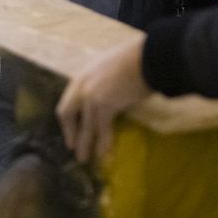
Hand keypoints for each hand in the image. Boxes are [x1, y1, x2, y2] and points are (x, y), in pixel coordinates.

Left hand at [56, 35, 150, 164]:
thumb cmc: (138, 60)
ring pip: (85, 126)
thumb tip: (109, 98)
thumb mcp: (112, 67)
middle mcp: (82, 85)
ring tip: (85, 159)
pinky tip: (105, 155)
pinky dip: (104, 144)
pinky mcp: (104, 106)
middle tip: (73, 148)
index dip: (68, 118)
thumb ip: (104, 82)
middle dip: (70, 133)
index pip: (68, 100)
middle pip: (67, 113)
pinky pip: (102, 130)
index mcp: (83, 74)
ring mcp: (91, 96)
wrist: (150, 57)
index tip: (70, 129)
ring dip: (85, 145)